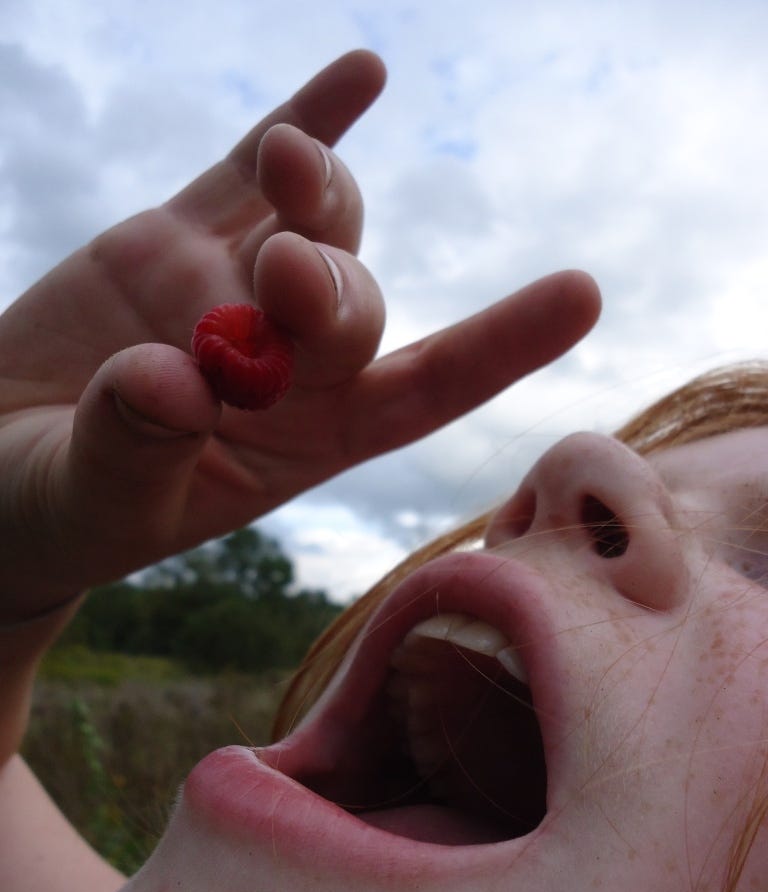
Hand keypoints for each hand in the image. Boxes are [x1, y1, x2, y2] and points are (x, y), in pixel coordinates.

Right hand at [0, 50, 600, 626]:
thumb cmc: (48, 511)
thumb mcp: (84, 500)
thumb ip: (132, 448)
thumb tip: (177, 379)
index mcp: (298, 444)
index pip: (418, 394)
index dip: (499, 345)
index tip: (580, 292)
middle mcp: (288, 364)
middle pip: (355, 303)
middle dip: (335, 281)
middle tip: (285, 278)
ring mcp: (236, 288)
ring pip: (319, 221)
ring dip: (320, 183)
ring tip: (287, 160)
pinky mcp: (181, 237)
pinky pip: (252, 166)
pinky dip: (307, 120)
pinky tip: (363, 72)